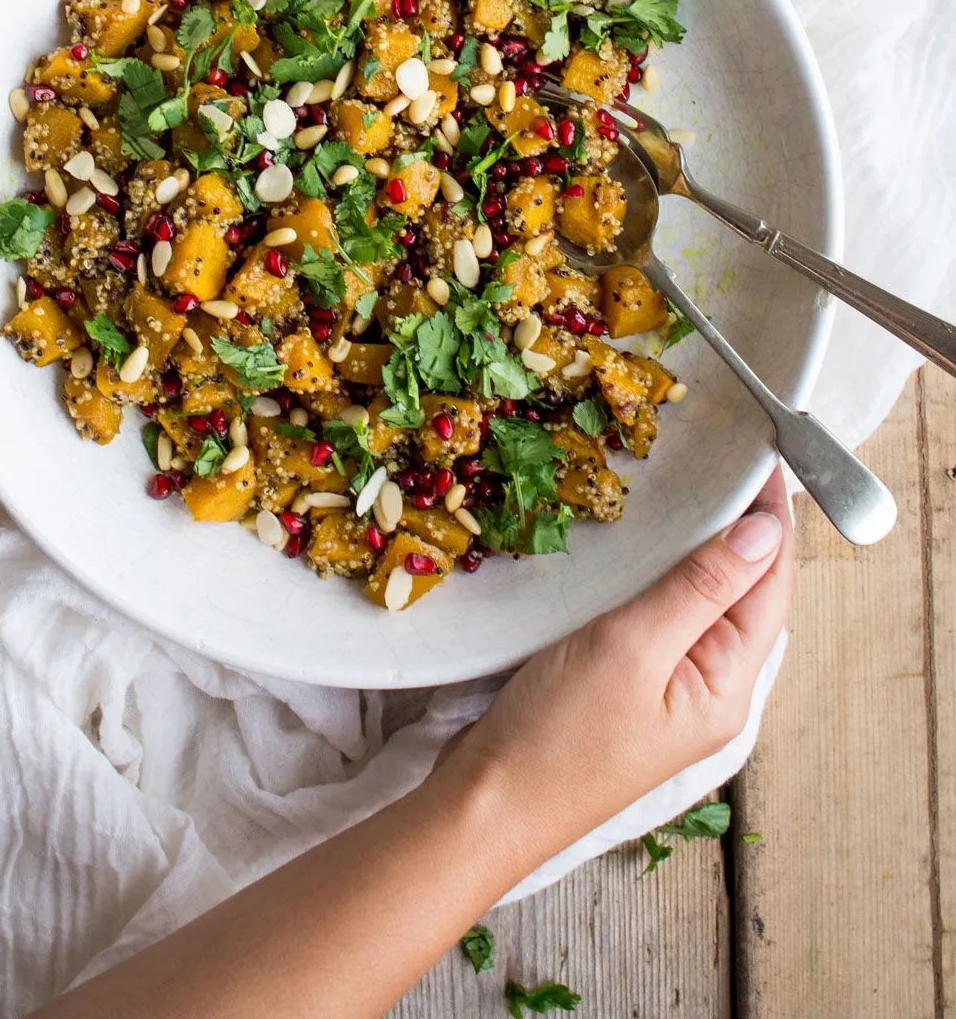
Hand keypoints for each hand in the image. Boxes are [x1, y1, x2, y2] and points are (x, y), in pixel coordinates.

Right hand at [445, 467, 793, 863]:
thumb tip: (763, 532)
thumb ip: (701, 589)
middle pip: (743, 594)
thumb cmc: (560, 736)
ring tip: (687, 486)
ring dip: (700, 547)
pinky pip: (663, 618)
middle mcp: (709, 691)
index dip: (771, 519)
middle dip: (740, 527)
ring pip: (702, 604)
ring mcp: (668, 691)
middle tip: (720, 457)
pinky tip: (642, 548)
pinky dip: (662, 574)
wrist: (488, 805)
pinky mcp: (627, 687)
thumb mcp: (634, 648)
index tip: (759, 453)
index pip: (771, 587)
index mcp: (727, 688)